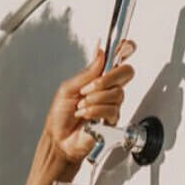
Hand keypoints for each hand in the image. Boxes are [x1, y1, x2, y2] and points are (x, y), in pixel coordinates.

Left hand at [44, 40, 135, 162]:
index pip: (118, 58)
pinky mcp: (112, 120)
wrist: (59, 139)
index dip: (125, 49)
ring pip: (116, 93)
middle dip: (107, 79)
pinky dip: (94, 111)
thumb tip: (100, 53)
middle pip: (126, 73)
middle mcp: (108, 89)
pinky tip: (85, 115)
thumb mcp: (68, 88)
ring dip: (94, 99)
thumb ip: (87, 72)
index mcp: (97, 78)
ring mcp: (112, 104)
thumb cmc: (61, 115)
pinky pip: (111, 109)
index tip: (124, 46)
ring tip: (81, 106)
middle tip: (89, 87)